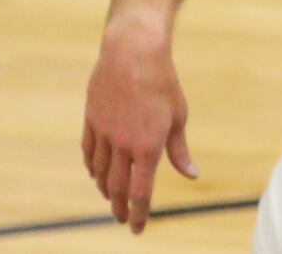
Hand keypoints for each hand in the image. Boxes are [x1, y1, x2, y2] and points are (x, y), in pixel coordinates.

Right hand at [82, 13, 197, 233]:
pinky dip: (91, 167)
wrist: (133, 52)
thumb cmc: (163, 83)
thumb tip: (192, 175)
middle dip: (119, 208)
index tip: (138, 229)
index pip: (140, 191)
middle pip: (116, 187)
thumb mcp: (179, 116)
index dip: (139, 213)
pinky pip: (88, 152)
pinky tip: (95, 173)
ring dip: (104, 189)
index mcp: (147, 146)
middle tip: (123, 220)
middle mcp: (122, 144)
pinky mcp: (91, 120)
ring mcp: (103, 133)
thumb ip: (180, 150)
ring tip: (111, 199)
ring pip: (99, 172)